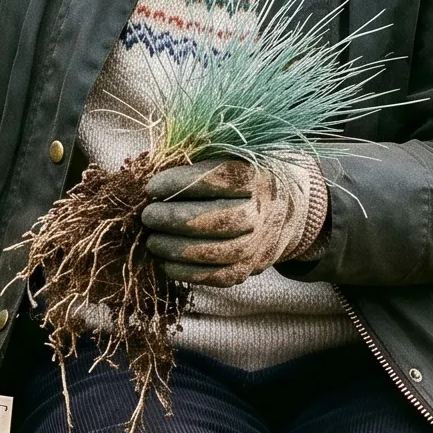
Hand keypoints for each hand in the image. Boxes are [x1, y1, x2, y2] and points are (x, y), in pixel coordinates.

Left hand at [138, 154, 327, 286]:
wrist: (285, 209)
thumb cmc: (240, 178)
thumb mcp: (227, 156)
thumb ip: (196, 157)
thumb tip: (151, 166)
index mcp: (256, 177)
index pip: (218, 180)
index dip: (180, 184)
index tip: (152, 186)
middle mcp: (263, 212)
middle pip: (218, 219)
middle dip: (175, 219)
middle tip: (148, 215)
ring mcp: (258, 243)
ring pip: (217, 252)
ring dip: (176, 248)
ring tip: (152, 240)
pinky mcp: (249, 268)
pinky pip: (216, 276)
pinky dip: (186, 272)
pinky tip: (165, 262)